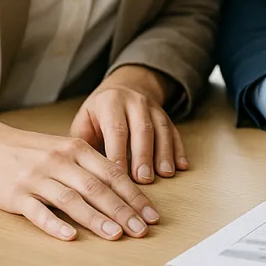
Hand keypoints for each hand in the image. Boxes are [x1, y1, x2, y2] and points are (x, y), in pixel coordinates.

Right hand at [0, 118, 159, 241]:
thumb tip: (128, 190)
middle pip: (97, 188)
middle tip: (141, 230)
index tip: (151, 214)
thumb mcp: (68, 149)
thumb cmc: (37, 152)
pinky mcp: (16, 195)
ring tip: (116, 235)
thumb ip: (94, 166)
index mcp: (78, 149)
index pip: (113, 174)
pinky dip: (54, 224)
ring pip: (71, 199)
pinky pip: (37, 211)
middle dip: (123, 210)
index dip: (134, 195)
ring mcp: (37, 178)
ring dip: (96, 219)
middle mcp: (60, 161)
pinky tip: (70, 236)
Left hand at [69, 65, 185, 183]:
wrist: (124, 87)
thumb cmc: (98, 114)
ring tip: (165, 174)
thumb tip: (86, 171)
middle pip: (142, 129)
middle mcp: (135, 102)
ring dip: (164, 153)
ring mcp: (153, 108)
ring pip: (161, 130)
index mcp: (110, 103)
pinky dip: (178, 149)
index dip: (118, 153)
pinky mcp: (166, 115)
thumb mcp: (84, 120)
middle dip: (143, 155)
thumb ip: (84, 143)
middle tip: (143, 178)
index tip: (118, 176)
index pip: (116, 129)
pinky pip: (174, 132)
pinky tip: (181, 166)